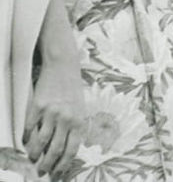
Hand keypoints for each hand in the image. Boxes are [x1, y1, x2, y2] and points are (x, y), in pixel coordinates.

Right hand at [23, 58, 83, 178]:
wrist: (63, 67)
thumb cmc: (73, 90)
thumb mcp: (80, 109)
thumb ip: (74, 128)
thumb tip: (64, 151)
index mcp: (80, 120)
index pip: (72, 150)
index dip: (63, 165)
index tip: (57, 175)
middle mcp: (67, 118)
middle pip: (55, 149)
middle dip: (48, 164)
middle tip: (42, 171)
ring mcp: (51, 113)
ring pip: (41, 141)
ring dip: (35, 154)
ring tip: (33, 159)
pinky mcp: (37, 106)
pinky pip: (29, 128)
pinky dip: (27, 138)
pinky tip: (26, 143)